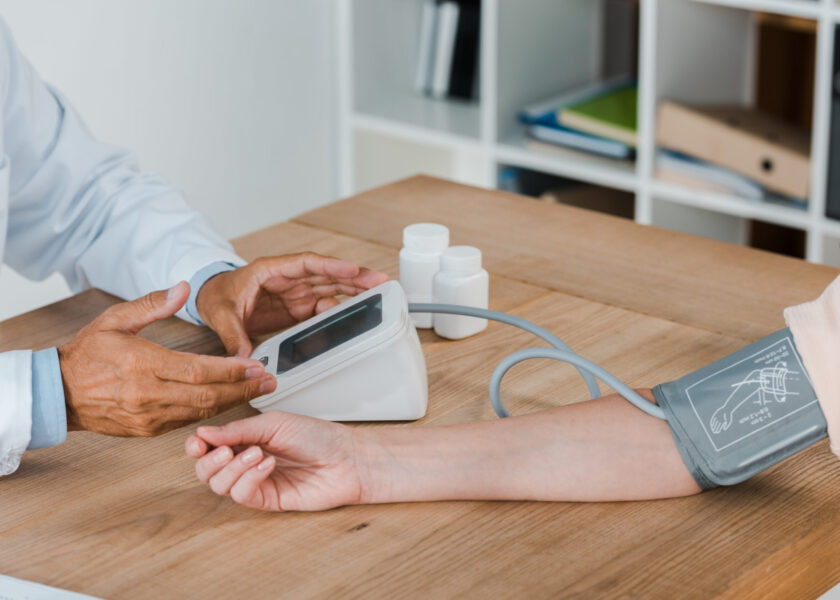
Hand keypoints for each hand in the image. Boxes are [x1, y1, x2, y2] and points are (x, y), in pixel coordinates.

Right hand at [58, 282, 276, 436]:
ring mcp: (148, 417)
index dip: (232, 371)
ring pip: (201, 412)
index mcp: (142, 365)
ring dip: (233, 402)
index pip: (198, 370)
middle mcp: (147, 395)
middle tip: (270, 381)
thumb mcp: (114, 319)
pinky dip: (210, 412)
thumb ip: (152, 304)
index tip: (256, 365)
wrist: (56, 393)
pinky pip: (187, 421)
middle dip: (243, 389)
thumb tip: (184, 287)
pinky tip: (228, 402)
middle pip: (207, 396)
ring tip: (258, 391)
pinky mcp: (147, 430)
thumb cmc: (85, 354)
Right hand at [186, 411, 365, 510]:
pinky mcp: (267, 500)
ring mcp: (256, 482)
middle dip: (209, 460)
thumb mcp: (275, 423)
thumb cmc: (317, 437)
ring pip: (220, 485)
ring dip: (233, 468)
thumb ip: (238, 429)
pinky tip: (267, 465)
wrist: (345, 458)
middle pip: (206, 470)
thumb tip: (203, 433)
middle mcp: (246, 461)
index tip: (197, 442)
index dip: (197, 446)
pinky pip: (242, 495)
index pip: (209, 446)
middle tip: (226, 450)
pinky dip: (249, 478)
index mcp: (246, 438)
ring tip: (257, 453)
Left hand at [194, 252, 388, 356]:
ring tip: (377, 294)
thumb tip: (244, 359)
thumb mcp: (221, 313)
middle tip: (379, 281)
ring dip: (353, 290)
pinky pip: (322, 307)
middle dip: (353, 277)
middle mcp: (288, 279)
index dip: (331, 266)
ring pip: (330, 288)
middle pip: (326, 274)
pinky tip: (353, 317)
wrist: (211, 298)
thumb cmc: (216, 295)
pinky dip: (338, 311)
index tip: (352, 270)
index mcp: (271, 270)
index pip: (306, 264)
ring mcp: (295, 293)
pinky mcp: (297, 308)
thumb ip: (233, 335)